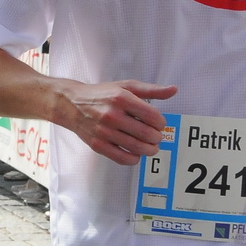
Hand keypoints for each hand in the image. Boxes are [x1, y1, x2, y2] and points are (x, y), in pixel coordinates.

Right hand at [58, 79, 177, 165]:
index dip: (161, 123)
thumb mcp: (126, 86)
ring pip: (137, 148)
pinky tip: (136, 153)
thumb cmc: (102, 95)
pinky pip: (123, 158)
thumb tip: (173, 90)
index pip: (153, 116)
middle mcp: (112, 115)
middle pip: (147, 134)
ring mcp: (104, 132)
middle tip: (156, 136)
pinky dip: (134, 158)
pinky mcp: (98, 145)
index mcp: (121, 98)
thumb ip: (151, 90)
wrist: (71, 104)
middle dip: (157, 137)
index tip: (159, 124)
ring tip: (150, 146)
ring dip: (150, 150)